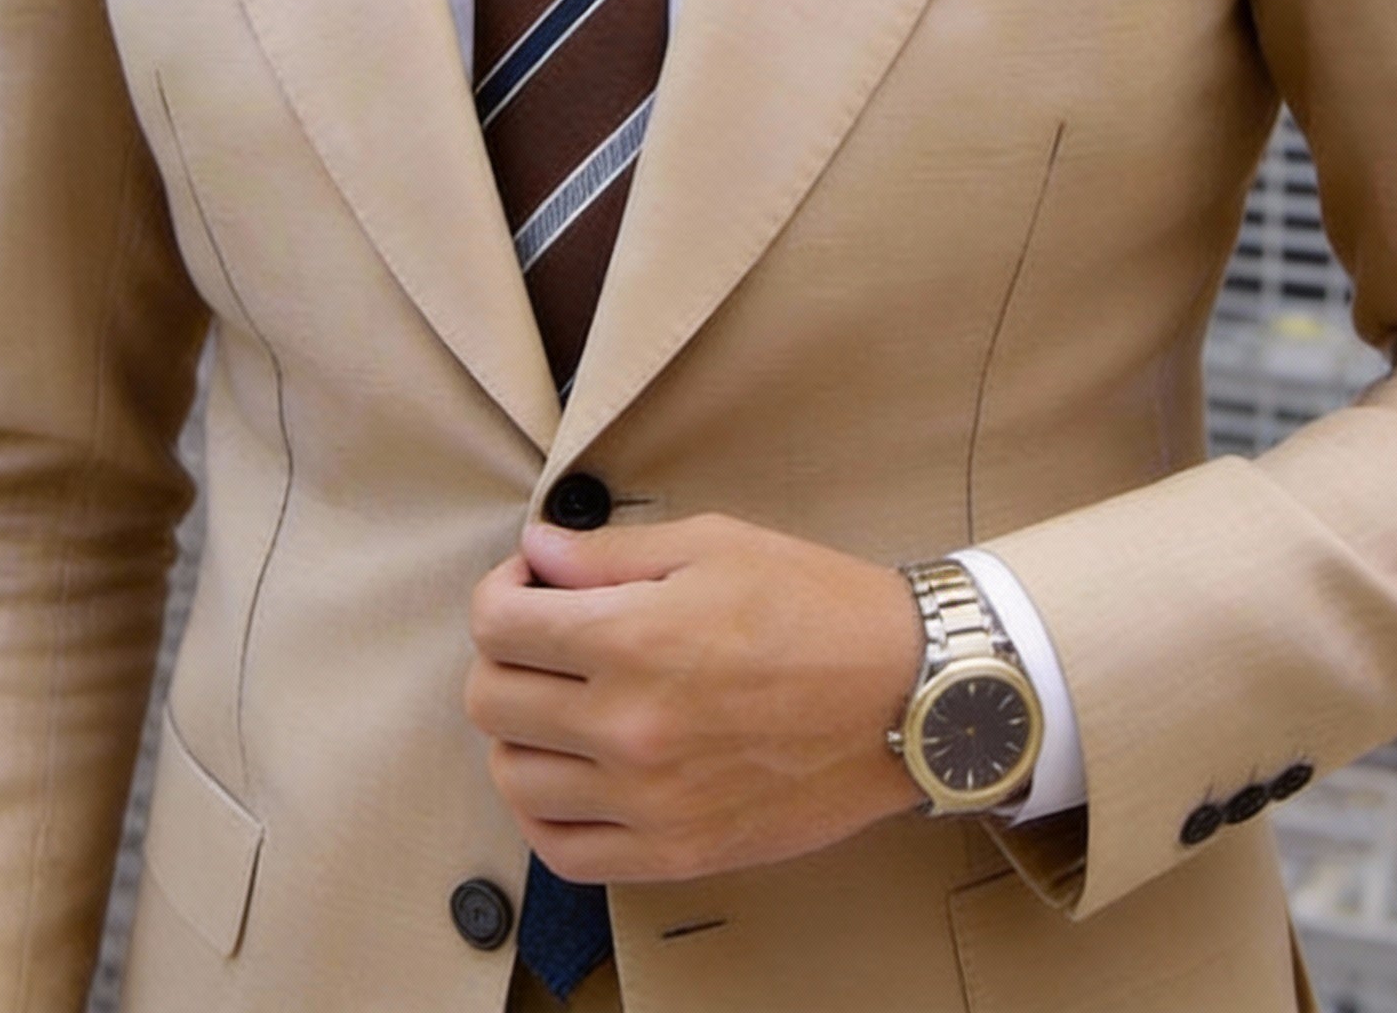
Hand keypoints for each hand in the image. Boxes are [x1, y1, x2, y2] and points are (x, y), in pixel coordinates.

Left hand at [465, 511, 926, 883]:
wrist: (906, 695)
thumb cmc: (818, 606)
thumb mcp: (714, 543)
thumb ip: (610, 553)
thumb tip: (535, 554)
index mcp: (633, 638)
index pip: (497, 624)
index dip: (502, 591)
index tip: (533, 583)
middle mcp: (628, 727)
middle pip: (489, 700)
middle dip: (504, 655)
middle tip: (547, 636)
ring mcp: (649, 801)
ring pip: (514, 778)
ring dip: (521, 732)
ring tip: (564, 701)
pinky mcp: (676, 853)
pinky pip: (563, 850)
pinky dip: (549, 810)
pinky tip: (575, 771)